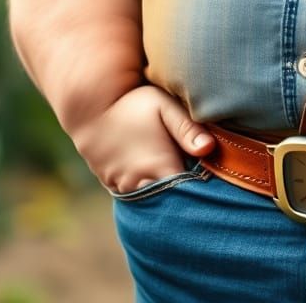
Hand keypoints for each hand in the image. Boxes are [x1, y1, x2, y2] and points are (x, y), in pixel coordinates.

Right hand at [68, 84, 214, 193]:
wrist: (91, 108)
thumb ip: (188, 129)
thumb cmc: (134, 103)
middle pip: (169, 201)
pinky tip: (159, 178)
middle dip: (185, 196)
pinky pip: (137, 195)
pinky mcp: (113, 185)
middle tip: (204, 189)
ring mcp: (123, 187)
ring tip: (183, 182)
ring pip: (152, 201)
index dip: (202, 189)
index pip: (187, 193)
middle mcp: (138, 184)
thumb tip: (209, 149)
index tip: (215, 182)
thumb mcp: (165, 107)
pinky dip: (149, 190)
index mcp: (157, 167)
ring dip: (166, 194)